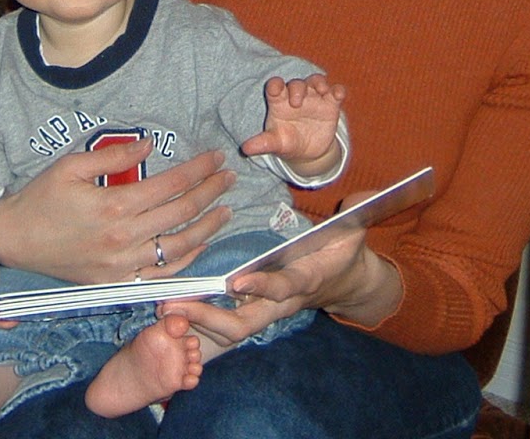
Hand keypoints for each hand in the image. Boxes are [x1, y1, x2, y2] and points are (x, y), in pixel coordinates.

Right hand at [0, 140, 235, 283]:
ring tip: (226, 210)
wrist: (14, 241)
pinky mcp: (117, 283)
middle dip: (211, 192)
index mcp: (113, 206)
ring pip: (179, 248)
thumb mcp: (71, 165)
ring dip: (208, 228)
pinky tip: (200, 243)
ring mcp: (122, 266)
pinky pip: (162, 274)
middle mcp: (123, 239)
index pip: (170, 185)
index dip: (198, 170)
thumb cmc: (41, 198)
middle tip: (229, 177)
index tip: (216, 157)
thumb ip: (113, 156)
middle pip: (182, 214)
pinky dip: (186, 260)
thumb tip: (148, 144)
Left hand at [156, 198, 399, 344]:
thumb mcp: (357, 229)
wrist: (346, 281)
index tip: (236, 281)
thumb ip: (359, 212)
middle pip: (244, 323)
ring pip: (230, 328)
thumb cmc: (344, 249)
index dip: (261, 287)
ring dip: (197, 321)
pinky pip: (224, 324)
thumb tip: (364, 200)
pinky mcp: (254, 310)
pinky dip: (199, 321)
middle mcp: (282, 302)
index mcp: (306, 280)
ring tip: (165, 307)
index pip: (282, 287)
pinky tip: (173, 310)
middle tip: (177, 306)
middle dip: (209, 317)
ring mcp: (267, 310)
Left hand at [241, 75, 346, 169]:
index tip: (275, 89)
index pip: (275, 86)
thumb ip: (262, 143)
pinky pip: (335, 92)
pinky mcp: (330, 105)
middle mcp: (296, 96)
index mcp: (279, 102)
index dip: (275, 85)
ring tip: (320, 90)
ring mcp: (314, 99)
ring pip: (316, 81)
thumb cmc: (287, 142)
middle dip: (297, 89)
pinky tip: (337, 94)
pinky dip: (337, 90)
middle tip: (297, 103)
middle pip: (296, 83)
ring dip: (318, 82)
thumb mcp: (276, 143)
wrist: (308, 152)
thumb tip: (245, 149)